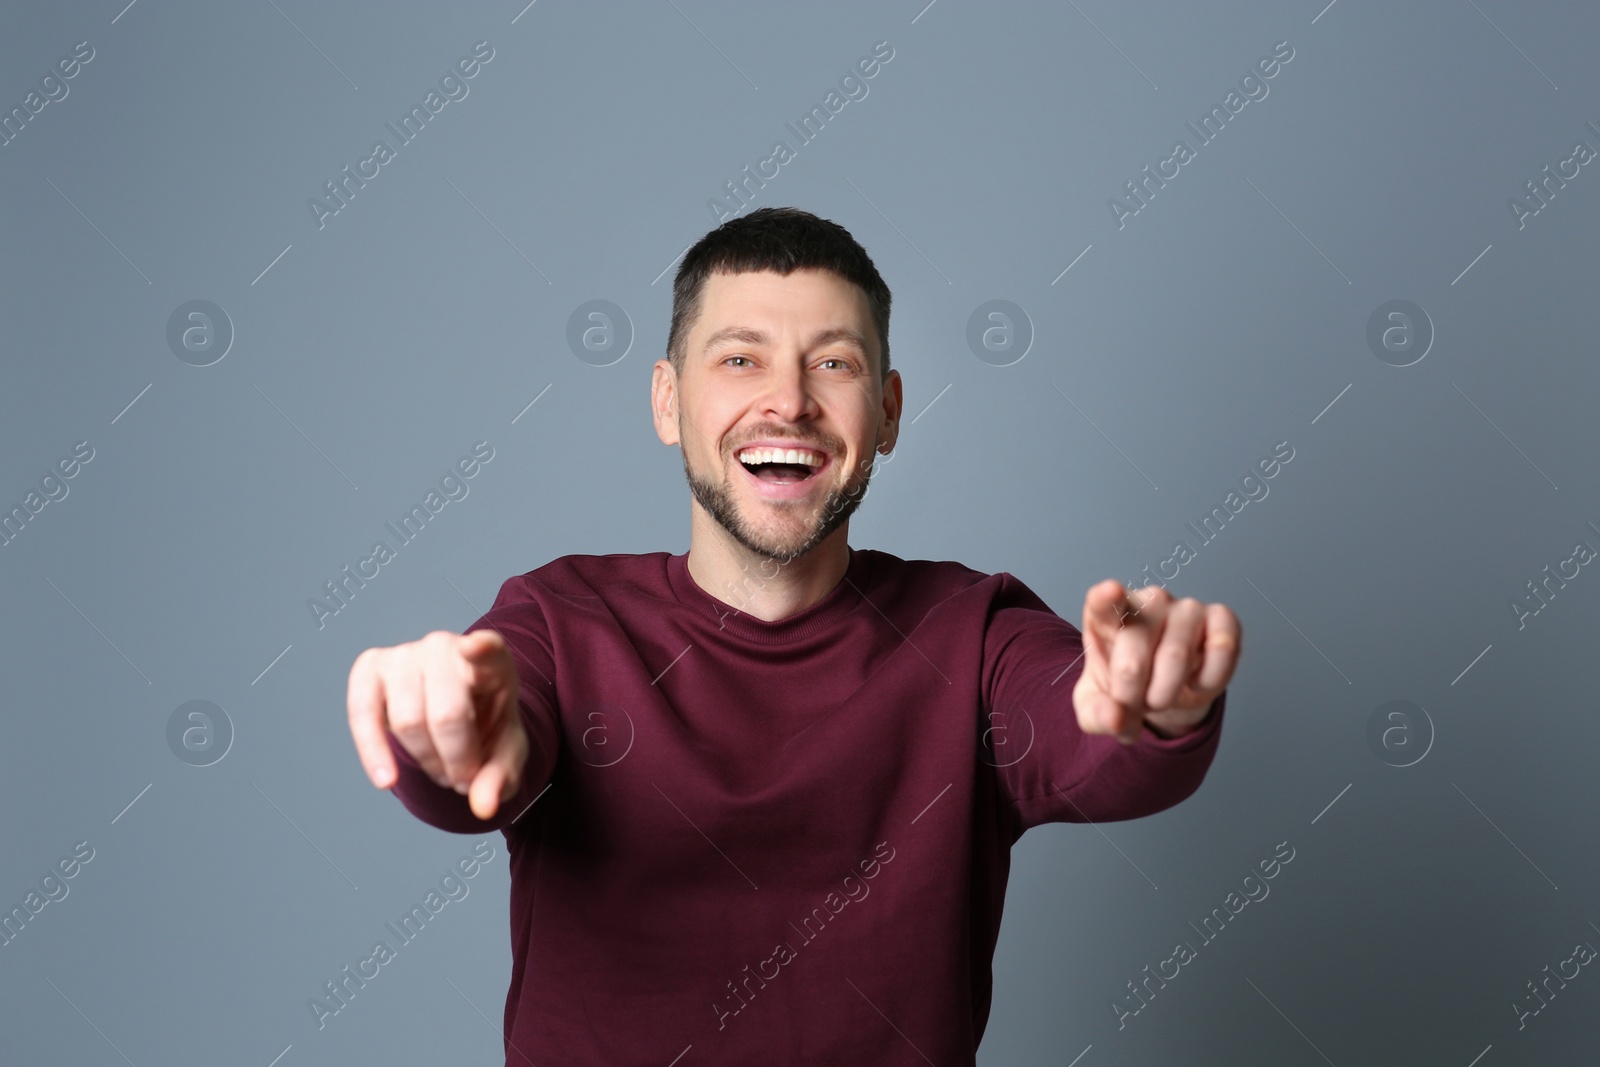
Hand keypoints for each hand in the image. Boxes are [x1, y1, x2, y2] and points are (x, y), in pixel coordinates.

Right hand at [347, 629, 527, 819]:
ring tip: (441, 771)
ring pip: (407, 720)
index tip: (478, 648)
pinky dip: (372, 750)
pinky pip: (362, 713)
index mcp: (491, 660)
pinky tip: (386, 780)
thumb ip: (502, 777)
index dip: (483, 649)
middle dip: (457, 760)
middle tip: (464, 779)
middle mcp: (446, 648)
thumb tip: (483, 807)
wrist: (453, 717)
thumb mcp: (505, 754)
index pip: (489, 649)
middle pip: (447, 714)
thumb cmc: (484, 727)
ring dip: (426, 760)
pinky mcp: (369, 669)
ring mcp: (405, 655)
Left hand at [1073, 581, 1239, 744]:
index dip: (1106, 597)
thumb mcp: (1098, 706)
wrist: (1163, 689)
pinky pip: (1222, 649)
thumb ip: (1097, 715)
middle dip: (1132, 697)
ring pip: (1177, 657)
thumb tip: (1116, 719)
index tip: (1110, 592)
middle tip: (1136, 705)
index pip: (1102, 601)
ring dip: (1165, 694)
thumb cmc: (1125, 685)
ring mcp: (1186, 607)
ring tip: (1160, 695)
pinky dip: (1209, 680)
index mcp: (1106, 616)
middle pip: (1134, 657)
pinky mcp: (1221, 618)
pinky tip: (1196, 680)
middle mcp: (1147, 602)